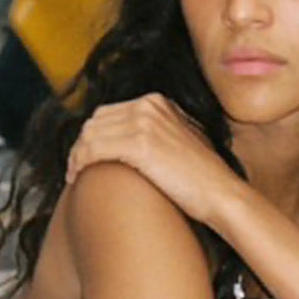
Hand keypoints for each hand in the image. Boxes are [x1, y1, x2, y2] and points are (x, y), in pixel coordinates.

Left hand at [66, 94, 241, 227]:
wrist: (222, 195)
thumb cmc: (206, 181)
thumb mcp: (183, 144)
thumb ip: (159, 135)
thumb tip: (132, 147)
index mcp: (159, 102)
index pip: (111, 111)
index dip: (95, 133)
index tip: (88, 154)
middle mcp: (149, 106)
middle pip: (96, 120)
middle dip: (82, 143)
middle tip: (76, 167)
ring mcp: (144, 123)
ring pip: (90, 134)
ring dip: (77, 155)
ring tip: (75, 175)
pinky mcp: (138, 144)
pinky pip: (93, 149)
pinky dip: (80, 163)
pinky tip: (78, 178)